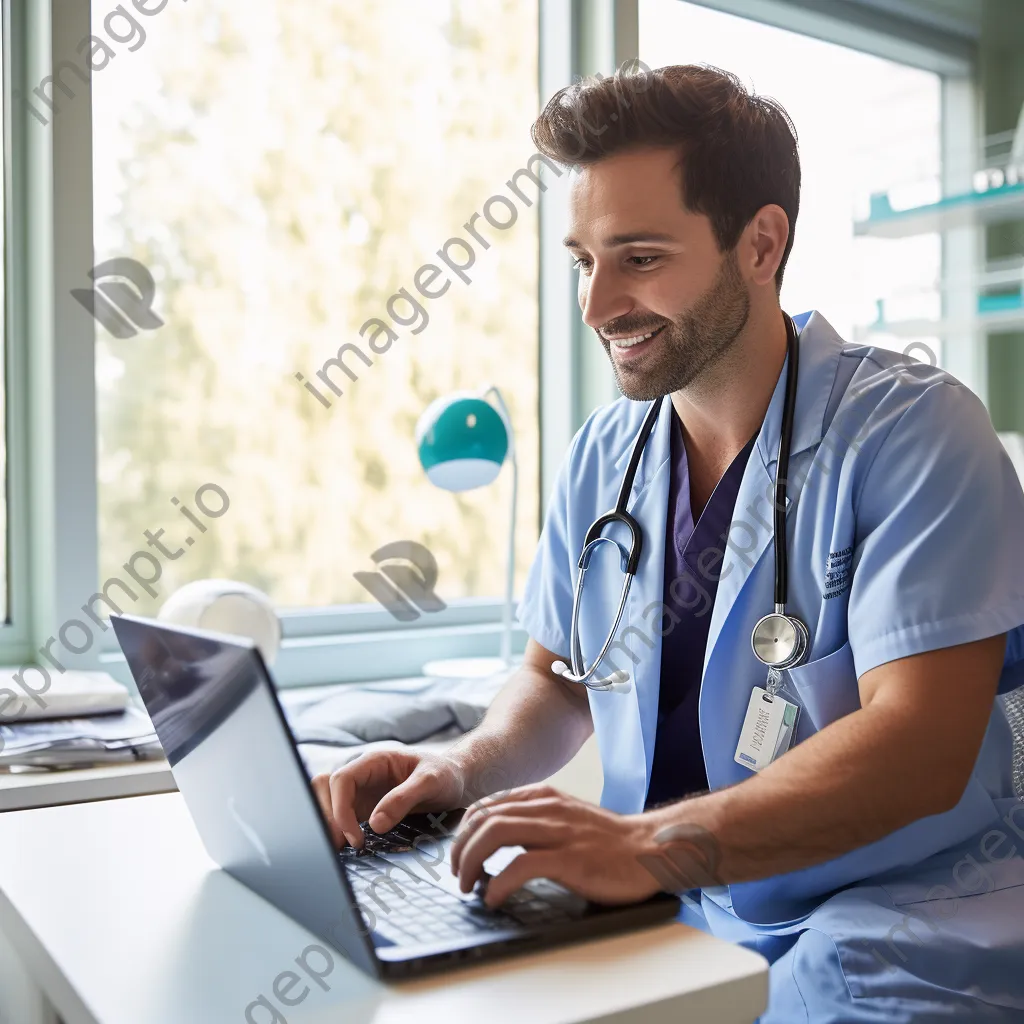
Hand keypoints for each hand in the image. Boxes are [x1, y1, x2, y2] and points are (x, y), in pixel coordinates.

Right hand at [310, 749, 465, 849]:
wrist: (456, 780)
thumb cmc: (445, 774)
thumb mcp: (431, 781)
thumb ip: (404, 798)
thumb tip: (376, 824)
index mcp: (374, 761)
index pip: (341, 780)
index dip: (340, 808)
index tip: (355, 836)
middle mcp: (362, 775)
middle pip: (324, 788)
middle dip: (326, 816)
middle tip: (340, 847)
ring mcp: (361, 792)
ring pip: (327, 802)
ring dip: (328, 823)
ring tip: (339, 849)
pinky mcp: (364, 808)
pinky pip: (341, 817)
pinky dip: (338, 831)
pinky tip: (347, 848)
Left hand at [448, 783, 665, 907]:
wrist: (652, 848)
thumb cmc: (609, 841)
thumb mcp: (566, 817)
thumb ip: (535, 821)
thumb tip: (496, 840)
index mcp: (544, 797)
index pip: (487, 804)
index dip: (464, 829)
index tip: (458, 851)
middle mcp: (547, 808)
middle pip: (484, 817)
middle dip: (460, 846)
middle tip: (457, 873)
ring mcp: (559, 832)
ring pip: (496, 833)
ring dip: (471, 860)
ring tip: (467, 884)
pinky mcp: (571, 858)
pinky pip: (522, 865)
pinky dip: (499, 883)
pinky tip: (494, 898)